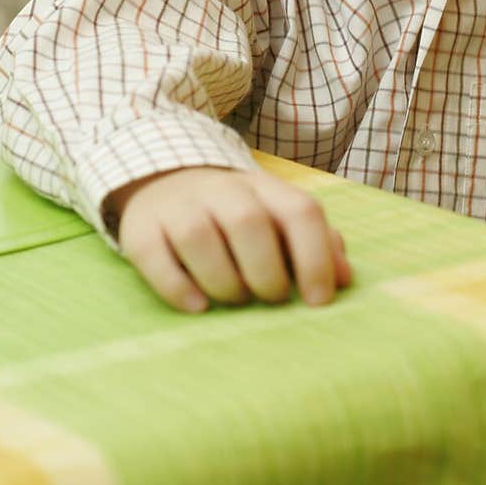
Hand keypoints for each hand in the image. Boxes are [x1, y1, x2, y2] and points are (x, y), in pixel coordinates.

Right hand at [110, 167, 351, 312]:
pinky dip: (178, 288)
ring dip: (224, 281)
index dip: (315, 257)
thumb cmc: (235, 212)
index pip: (299, 211)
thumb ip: (316, 243)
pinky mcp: (141, 229)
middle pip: (248, 223)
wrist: (166, 179)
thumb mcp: (277, 216)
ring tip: (236, 299)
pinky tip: (198, 306)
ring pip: (198, 237)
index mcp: (264, 187)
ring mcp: (178, 207)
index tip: (318, 301)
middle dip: (266, 271)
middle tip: (271, 298)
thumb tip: (345, 279)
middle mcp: (221, 190)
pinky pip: (154, 257)